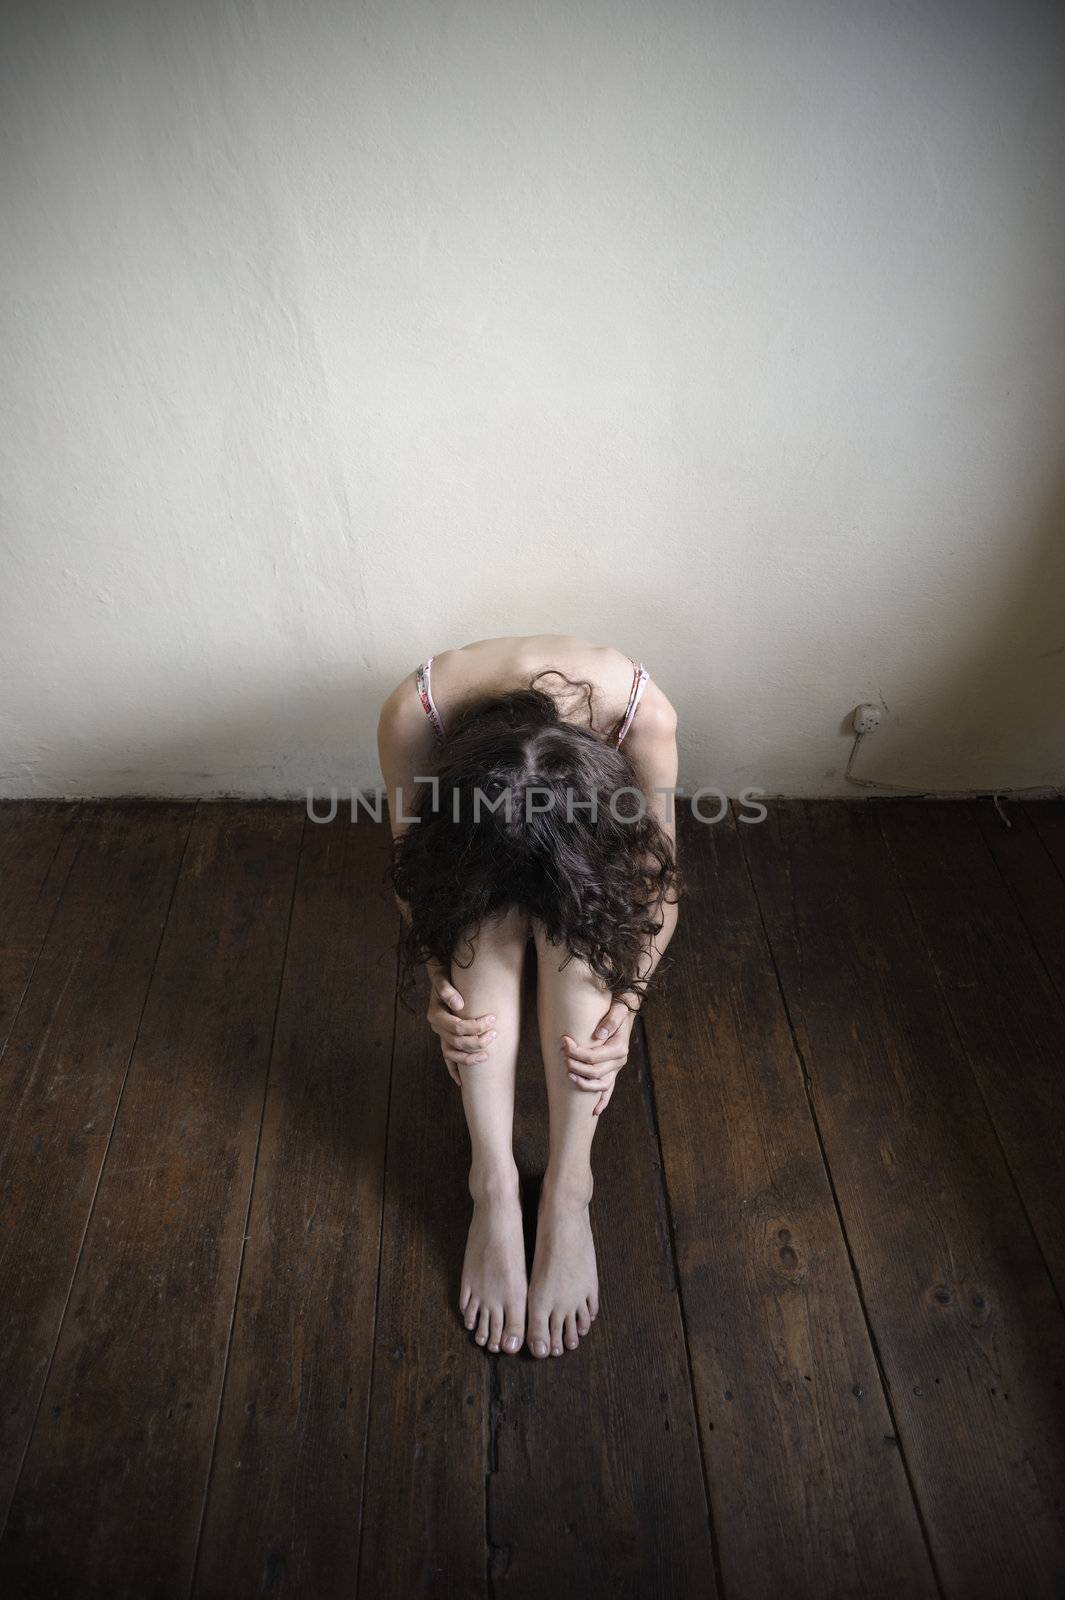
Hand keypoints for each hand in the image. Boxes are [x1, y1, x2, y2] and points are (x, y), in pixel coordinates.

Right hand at [426, 960, 496, 1086]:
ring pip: (453, 1054)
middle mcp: (436, 1027)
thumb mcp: (442, 977)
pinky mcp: (445, 1040)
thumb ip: (447, 989)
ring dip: (470, 1057)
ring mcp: (440, 1036)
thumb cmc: (445, 977)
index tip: (492, 1018)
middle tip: (495, 1033)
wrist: (441, 978)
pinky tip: (462, 1082)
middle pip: (457, 1042)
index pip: (457, 1026)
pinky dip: (454, 1071)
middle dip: (478, 1040)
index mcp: (435, 1014)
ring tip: (487, 1055)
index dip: (476, 1026)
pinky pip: (448, 1059)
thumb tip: (459, 1005)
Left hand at [561, 994, 639, 1116]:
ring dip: (583, 1083)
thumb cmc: (618, 1010)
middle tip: (561, 1054)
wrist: (625, 1012)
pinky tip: (594, 1111)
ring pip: (600, 1085)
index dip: (576, 1052)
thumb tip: (599, 1034)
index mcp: (619, 1048)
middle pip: (593, 1072)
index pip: (594, 1056)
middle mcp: (619, 1061)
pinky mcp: (612, 1072)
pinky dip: (603, 1101)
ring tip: (568, 1075)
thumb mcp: (618, 1009)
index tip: (564, 1042)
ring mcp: (616, 1069)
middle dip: (574, 1065)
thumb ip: (611, 1020)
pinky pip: (608, 1090)